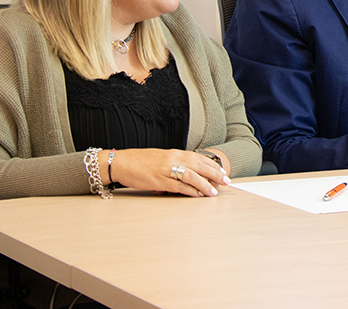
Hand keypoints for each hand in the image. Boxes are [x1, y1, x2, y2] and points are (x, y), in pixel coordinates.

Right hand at [104, 149, 229, 196]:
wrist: (121, 162)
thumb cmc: (140, 161)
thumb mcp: (161, 158)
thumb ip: (175, 163)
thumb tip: (189, 172)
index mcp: (174, 153)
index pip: (198, 158)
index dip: (212, 165)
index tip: (222, 171)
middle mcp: (173, 159)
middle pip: (199, 166)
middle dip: (214, 174)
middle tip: (226, 181)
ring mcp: (166, 170)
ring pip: (191, 176)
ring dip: (205, 184)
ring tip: (214, 192)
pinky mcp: (159, 181)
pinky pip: (178, 186)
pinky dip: (190, 191)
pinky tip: (198, 195)